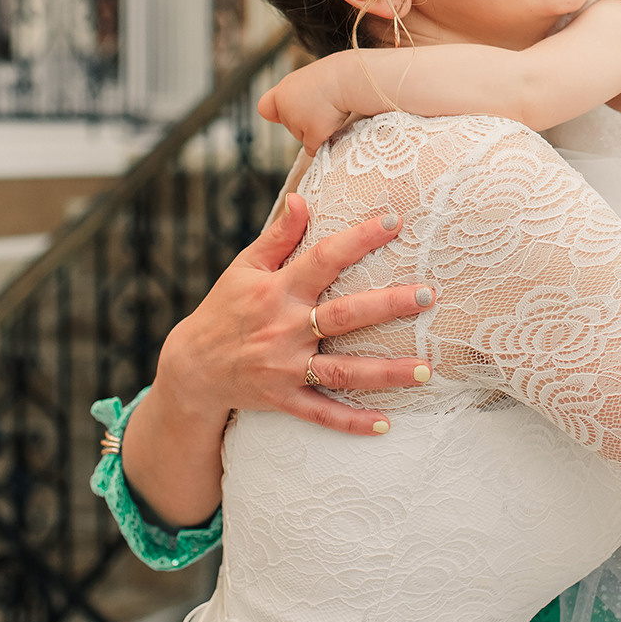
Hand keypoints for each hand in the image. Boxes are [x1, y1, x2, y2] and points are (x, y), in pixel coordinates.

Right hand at [152, 193, 432, 436]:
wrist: (191, 368)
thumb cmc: (225, 309)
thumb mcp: (244, 268)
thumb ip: (278, 236)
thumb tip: (302, 198)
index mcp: (278, 290)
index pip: (324, 258)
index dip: (358, 238)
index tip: (394, 221)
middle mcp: (285, 328)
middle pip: (345, 315)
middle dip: (388, 305)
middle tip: (428, 295)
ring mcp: (285, 367)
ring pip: (343, 371)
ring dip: (386, 373)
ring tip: (427, 369)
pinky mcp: (284, 398)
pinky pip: (321, 412)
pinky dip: (351, 421)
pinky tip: (385, 424)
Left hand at [258, 57, 354, 154]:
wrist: (350, 79)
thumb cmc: (337, 75)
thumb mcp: (311, 77)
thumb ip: (300, 93)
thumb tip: (303, 110)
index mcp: (283, 90)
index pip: (265, 108)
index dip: (275, 112)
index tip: (286, 113)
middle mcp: (285, 108)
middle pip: (289, 125)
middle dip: (303, 122)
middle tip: (323, 108)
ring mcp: (298, 122)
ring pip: (301, 137)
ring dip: (314, 131)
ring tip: (331, 114)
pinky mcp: (313, 134)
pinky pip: (312, 148)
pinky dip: (320, 145)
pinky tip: (330, 134)